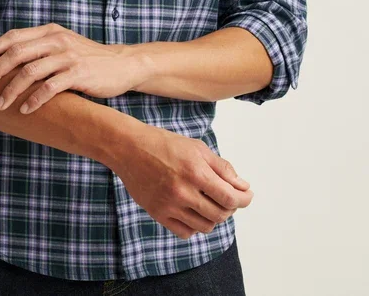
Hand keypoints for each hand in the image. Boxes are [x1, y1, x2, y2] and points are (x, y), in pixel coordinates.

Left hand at [0, 23, 143, 113]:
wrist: (122, 64)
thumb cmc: (87, 57)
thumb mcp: (63, 44)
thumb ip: (40, 47)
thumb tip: (6, 58)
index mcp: (50, 31)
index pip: (15, 36)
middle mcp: (57, 40)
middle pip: (17, 52)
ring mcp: (68, 56)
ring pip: (30, 71)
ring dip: (11, 89)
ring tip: (0, 104)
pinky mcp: (79, 74)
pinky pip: (50, 87)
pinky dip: (34, 99)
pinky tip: (25, 110)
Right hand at [112, 124, 253, 239]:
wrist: (129, 148)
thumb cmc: (164, 144)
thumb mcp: (197, 147)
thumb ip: (222, 168)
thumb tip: (243, 186)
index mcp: (195, 171)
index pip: (230, 198)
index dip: (243, 199)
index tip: (247, 196)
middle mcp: (183, 191)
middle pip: (220, 214)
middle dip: (230, 208)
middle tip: (228, 198)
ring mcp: (169, 205)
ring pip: (205, 226)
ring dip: (214, 217)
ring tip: (211, 204)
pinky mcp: (158, 214)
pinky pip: (186, 232)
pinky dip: (195, 226)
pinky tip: (194, 212)